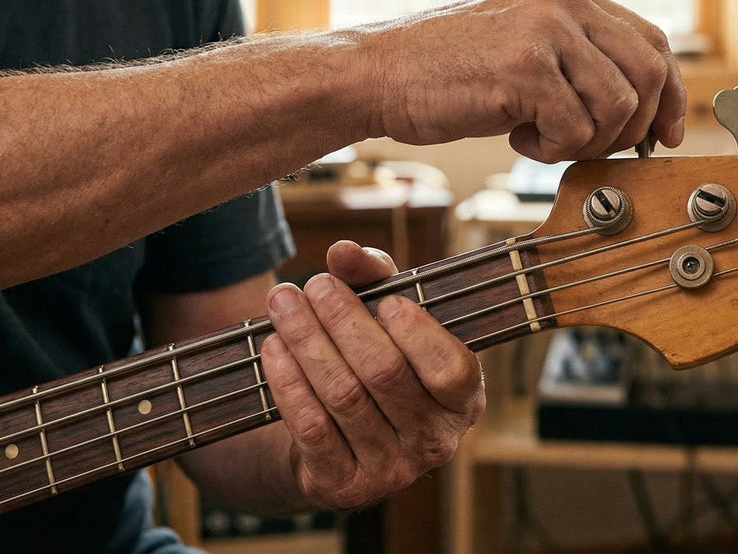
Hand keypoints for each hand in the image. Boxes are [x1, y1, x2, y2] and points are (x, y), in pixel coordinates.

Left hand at [260, 241, 484, 508]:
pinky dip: (288, 382)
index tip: (386, 300)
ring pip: (343, 396)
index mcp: (464, 401)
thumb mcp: (387, 317)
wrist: (340, 443)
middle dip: (344, 320)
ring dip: (307, 341)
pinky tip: (272, 347)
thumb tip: (343, 251)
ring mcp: (390, 472)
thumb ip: (375, 277)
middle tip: (313, 285)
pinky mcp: (342, 487)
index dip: (418, 334)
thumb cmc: (377, 362)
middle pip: (385, 373)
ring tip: (283, 303)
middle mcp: (435, 443)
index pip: (450, 370)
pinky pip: (310, 428)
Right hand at [357, 0, 686, 162]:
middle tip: (590, 146)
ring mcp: (547, 31)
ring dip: (587, 142)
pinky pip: (576, 129)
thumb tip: (644, 109)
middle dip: (633, 128)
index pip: (654, 42)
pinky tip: (518, 140)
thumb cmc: (450, 73)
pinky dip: (552, 151)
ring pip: (619, 107)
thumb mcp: (526, 47)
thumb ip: (580, 60)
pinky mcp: (526, 68)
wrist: (379, 74)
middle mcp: (566, 3)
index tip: (663, 135)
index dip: (671, 95)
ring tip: (542, 138)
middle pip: (650, 74)